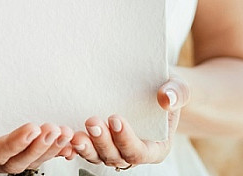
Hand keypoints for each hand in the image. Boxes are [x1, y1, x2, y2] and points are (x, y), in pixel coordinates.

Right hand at [0, 69, 74, 173]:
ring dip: (48, 150)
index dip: (13, 143)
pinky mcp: (13, 149)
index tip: (32, 128)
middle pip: (13, 163)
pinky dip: (52, 151)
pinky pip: (34, 155)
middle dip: (36, 148)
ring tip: (65, 133)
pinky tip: (68, 143)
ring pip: (26, 162)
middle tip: (54, 129)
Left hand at [70, 76, 190, 169]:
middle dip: (102, 141)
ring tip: (74, 134)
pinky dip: (74, 144)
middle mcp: (131, 152)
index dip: (126, 139)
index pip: (139, 152)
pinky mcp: (98, 140)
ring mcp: (113, 148)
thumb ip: (177, 93)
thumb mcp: (178, 87)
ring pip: (97, 156)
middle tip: (92, 121)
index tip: (115, 119)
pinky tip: (64, 135)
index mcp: (155, 147)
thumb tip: (167, 98)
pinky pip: (85, 147)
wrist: (154, 85)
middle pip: (115, 156)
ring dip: (85, 147)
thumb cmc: (167, 89)